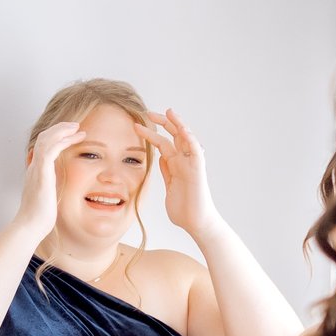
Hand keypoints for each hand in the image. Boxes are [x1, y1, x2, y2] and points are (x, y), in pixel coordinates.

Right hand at [19, 121, 87, 235]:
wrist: (30, 226)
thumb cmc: (39, 217)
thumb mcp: (47, 197)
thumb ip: (52, 188)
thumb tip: (59, 188)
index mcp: (36, 172)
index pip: (42, 146)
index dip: (56, 136)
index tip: (71, 134)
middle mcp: (34, 167)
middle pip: (42, 138)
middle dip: (59, 128)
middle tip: (75, 125)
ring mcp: (36, 170)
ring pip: (45, 139)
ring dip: (62, 130)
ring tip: (77, 127)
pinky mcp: (41, 174)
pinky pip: (50, 149)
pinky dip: (62, 140)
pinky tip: (74, 138)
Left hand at [142, 110, 219, 236]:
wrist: (195, 223)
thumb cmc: (184, 209)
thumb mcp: (170, 186)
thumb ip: (166, 172)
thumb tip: (160, 158)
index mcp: (175, 165)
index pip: (165, 143)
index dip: (153, 132)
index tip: (138, 124)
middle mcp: (184, 162)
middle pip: (174, 136)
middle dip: (163, 123)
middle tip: (148, 112)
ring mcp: (191, 165)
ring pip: (186, 140)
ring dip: (178, 125)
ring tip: (168, 112)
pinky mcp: (198, 172)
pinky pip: (196, 152)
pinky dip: (191, 140)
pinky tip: (183, 130)